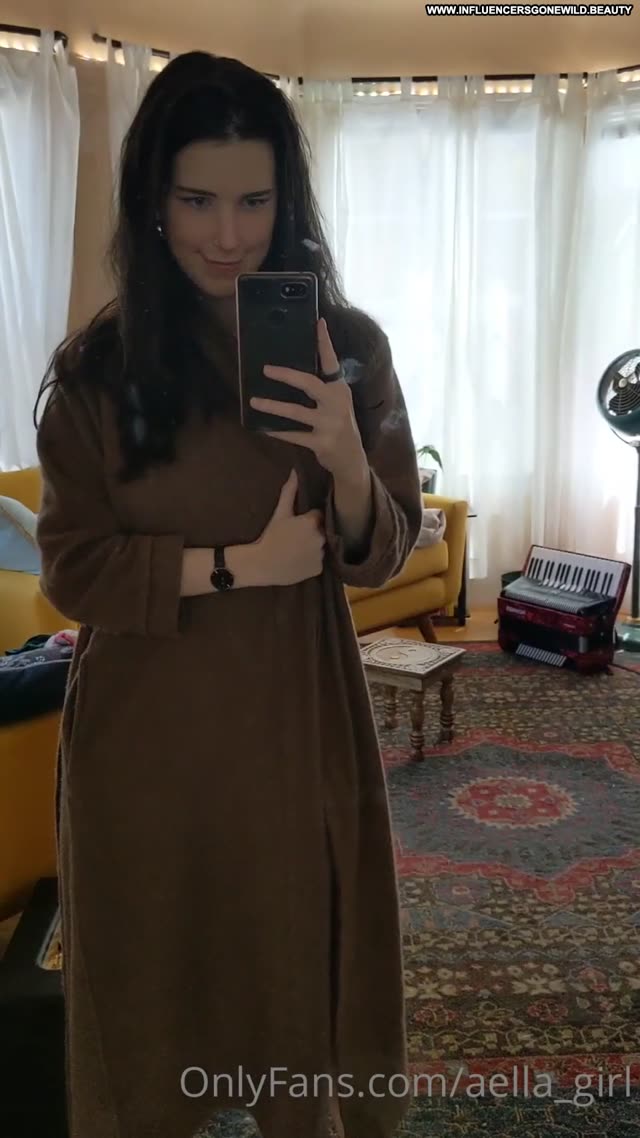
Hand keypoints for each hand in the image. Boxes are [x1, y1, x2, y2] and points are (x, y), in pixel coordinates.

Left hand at [249, 318, 366, 480]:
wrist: (351, 458)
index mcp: (340, 389)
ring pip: (295, 412)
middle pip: (309, 384)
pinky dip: (277, 431)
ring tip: (254, 401)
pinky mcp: (321, 442)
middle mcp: (336, 403)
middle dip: (286, 375)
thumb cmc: (339, 424)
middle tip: (266, 369)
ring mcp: (329, 424)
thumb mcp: (337, 402)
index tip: (318, 322)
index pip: (331, 362)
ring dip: (273, 407)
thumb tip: (296, 368)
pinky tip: (263, 427)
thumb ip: (323, 386)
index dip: (324, 342)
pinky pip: (293, 435)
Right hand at [253, 468, 325, 586]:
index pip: (318, 516)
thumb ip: (289, 492)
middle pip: (321, 532)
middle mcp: (321, 538)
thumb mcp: (280, 513)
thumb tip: (295, 471)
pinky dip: (311, 561)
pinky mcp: (319, 569)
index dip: (308, 519)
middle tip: (296, 537)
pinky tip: (299, 560)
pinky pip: (318, 562)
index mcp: (313, 522)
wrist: (261, 564)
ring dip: (313, 547)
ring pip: (321, 547)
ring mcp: (320, 555)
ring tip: (297, 549)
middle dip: (312, 532)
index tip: (298, 524)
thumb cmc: (270, 536)